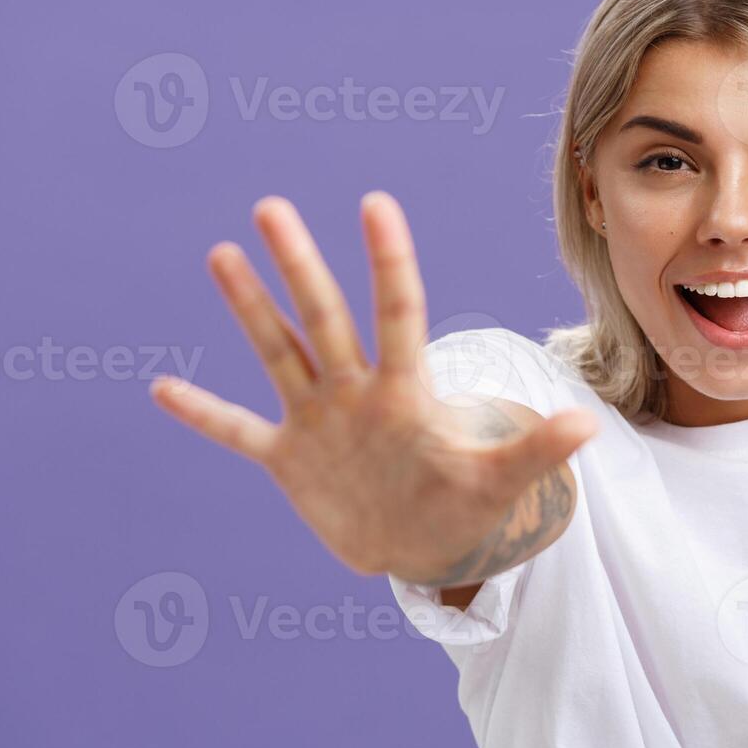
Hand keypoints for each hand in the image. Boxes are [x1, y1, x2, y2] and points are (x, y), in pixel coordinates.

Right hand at [149, 193, 596, 585]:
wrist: (424, 544)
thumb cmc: (464, 505)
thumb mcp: (499, 484)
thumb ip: (534, 452)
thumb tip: (586, 427)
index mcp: (403, 391)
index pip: (397, 313)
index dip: (388, 262)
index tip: (375, 202)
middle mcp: (354, 391)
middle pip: (324, 317)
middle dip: (298, 265)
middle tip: (271, 204)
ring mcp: (317, 420)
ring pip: (278, 353)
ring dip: (249, 309)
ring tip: (222, 254)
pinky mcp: (290, 457)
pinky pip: (238, 432)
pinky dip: (204, 414)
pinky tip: (161, 387)